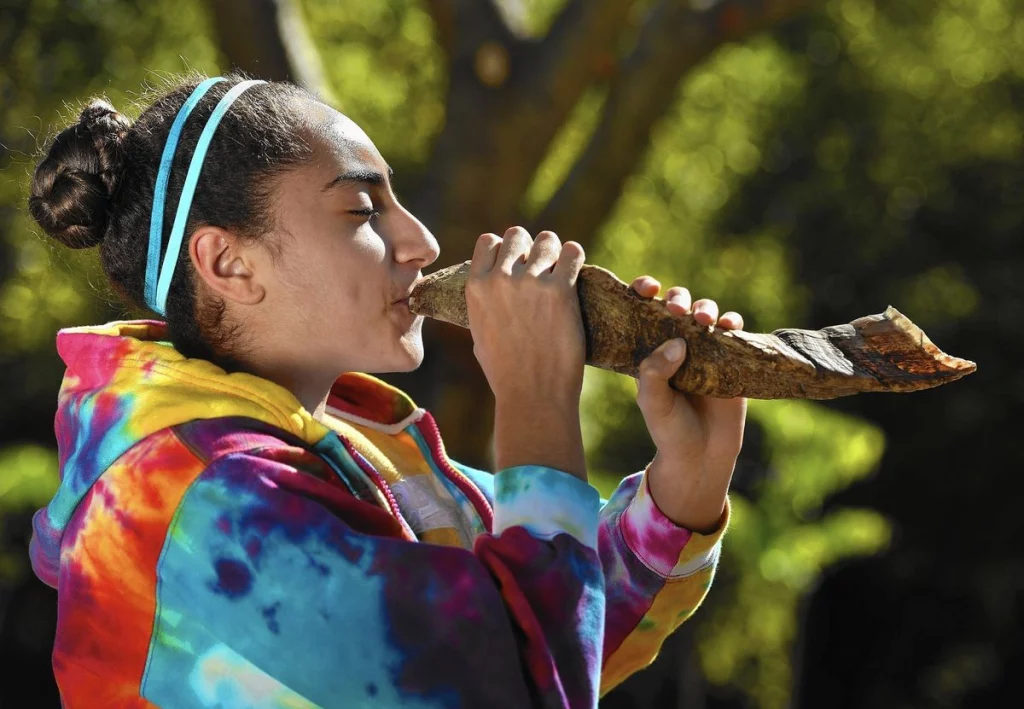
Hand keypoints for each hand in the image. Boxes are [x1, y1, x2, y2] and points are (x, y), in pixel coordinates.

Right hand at [467, 227, 587, 478]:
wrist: (532, 393)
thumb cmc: (505, 372)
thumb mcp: (478, 333)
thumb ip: (483, 304)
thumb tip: (488, 291)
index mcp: (476, 287)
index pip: (488, 241)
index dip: (504, 250)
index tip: (515, 263)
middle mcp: (501, 278)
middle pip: (517, 234)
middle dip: (530, 248)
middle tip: (541, 268)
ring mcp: (531, 282)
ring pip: (547, 240)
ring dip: (554, 252)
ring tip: (560, 271)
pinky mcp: (560, 290)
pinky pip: (572, 252)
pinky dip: (574, 258)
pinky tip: (574, 272)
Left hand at [629, 275, 746, 532]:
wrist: (702, 455)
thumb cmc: (668, 428)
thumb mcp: (653, 401)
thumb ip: (655, 371)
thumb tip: (677, 340)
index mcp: (650, 348)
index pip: (643, 310)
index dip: (643, 291)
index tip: (646, 289)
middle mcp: (676, 343)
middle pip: (678, 305)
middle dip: (678, 298)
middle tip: (676, 309)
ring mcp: (704, 349)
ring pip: (706, 313)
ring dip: (705, 308)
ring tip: (704, 320)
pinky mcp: (730, 358)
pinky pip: (733, 332)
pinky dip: (732, 323)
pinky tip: (729, 326)